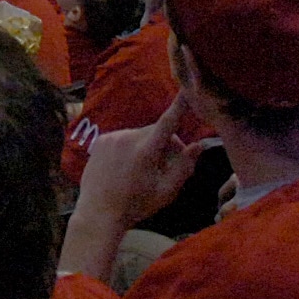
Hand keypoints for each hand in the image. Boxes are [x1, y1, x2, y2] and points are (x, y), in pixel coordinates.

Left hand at [77, 97, 212, 228]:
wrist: (99, 212)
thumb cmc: (136, 205)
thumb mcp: (166, 191)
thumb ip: (184, 166)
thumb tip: (199, 145)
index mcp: (146, 150)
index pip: (168, 121)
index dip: (179, 104)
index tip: (186, 86)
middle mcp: (128, 138)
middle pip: (157, 132)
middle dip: (167, 145)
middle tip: (168, 168)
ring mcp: (112, 137)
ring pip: (141, 135)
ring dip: (148, 147)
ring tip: (145, 171)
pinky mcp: (101, 140)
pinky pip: (124, 138)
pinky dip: (131, 148)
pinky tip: (128, 168)